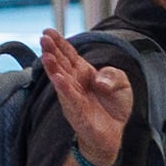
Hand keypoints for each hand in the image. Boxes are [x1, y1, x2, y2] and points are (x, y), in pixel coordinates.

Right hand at [39, 30, 133, 165]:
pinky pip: (70, 99)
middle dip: (52, 51)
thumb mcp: (122, 84)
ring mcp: (73, 98)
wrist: (114, 134)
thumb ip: (113, 75)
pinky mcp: (77, 114)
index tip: (48, 31)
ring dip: (53, 68)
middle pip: (61, 64)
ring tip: (46, 56)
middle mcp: (74, 84)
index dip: (59, 43)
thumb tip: (99, 80)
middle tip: (43, 38)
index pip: (69, 55)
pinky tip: (57, 78)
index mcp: (83, 73)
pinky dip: (64, 89)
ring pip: (61, 81)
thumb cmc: (113, 107)